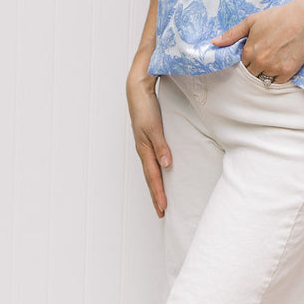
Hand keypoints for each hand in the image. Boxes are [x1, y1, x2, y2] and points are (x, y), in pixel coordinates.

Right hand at [126, 69, 171, 217]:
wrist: (136, 91)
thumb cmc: (145, 107)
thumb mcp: (153, 127)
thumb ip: (161, 145)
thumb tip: (166, 165)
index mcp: (144, 149)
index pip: (153, 177)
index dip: (158, 193)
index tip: (163, 209)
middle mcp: (143, 150)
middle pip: (151, 178)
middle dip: (156, 196)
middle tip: (161, 213)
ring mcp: (144, 146)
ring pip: (151, 171)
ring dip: (155, 187)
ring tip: (160, 200)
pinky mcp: (147, 140)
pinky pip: (151, 162)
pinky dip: (156, 174)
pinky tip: (160, 175)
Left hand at [212, 0, 303, 81]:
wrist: (303, 18)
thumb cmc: (277, 16)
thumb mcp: (251, 21)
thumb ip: (232, 34)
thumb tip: (214, 42)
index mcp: (249, 51)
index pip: (242, 65)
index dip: (249, 60)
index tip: (257, 53)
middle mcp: (260, 62)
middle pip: (252, 74)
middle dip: (256, 68)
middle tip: (266, 57)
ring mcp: (274, 68)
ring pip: (265, 79)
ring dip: (267, 73)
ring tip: (275, 59)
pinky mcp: (288, 71)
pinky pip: (279, 82)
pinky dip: (279, 76)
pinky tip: (282, 64)